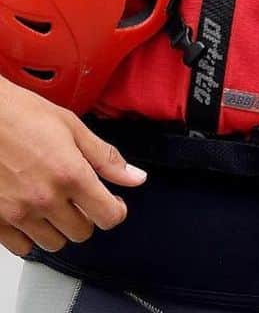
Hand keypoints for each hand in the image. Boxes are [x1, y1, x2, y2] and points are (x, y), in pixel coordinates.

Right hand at [0, 77, 145, 255]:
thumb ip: (106, 158)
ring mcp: (17, 214)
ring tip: (55, 202)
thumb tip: (135, 177)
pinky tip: (32, 212)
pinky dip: (31, 235)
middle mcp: (45, 199)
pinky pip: (22, 248)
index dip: (116, 210)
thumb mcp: (73, 128)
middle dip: (88, 216)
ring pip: (54, 243)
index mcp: (70, 174)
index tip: (113, 202)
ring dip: (60, 227)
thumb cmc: (21, 115)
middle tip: (81, 197)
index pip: (108, 216)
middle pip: (82, 232)